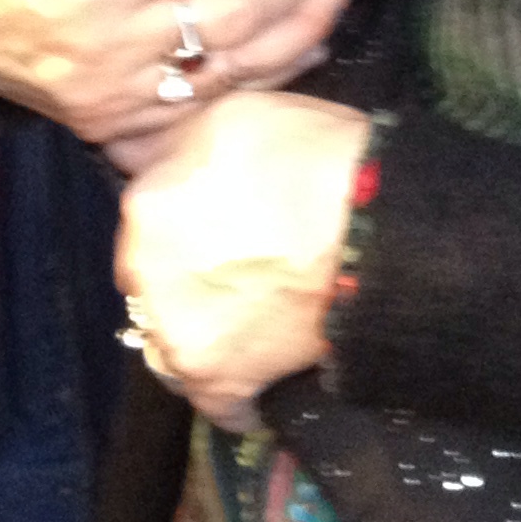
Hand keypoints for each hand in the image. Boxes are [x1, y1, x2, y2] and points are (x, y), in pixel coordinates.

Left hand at [114, 90, 373, 426]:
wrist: (376, 225)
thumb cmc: (315, 158)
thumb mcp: (234, 116)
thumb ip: (184, 150)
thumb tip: (173, 174)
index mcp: (145, 204)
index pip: (147, 222)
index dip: (184, 225)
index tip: (217, 229)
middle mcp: (145, 272)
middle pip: (150, 285)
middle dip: (183, 281)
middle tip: (237, 274)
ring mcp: (178, 334)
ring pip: (171, 345)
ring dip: (202, 338)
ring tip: (250, 330)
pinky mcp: (218, 384)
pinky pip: (218, 405)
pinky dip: (239, 399)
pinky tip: (261, 384)